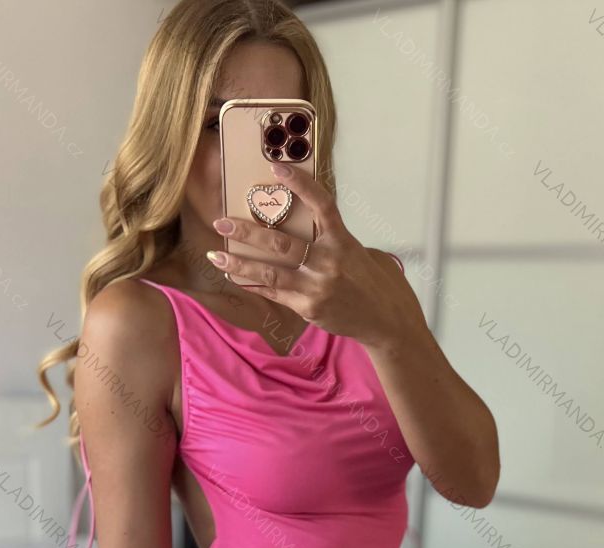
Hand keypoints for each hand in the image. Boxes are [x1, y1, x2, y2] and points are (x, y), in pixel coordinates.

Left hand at [207, 162, 425, 353]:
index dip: (300, 185)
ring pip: (270, 271)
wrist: (387, 322)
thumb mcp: (361, 253)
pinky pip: (275, 293)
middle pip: (281, 242)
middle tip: (222, 222)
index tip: (277, 168)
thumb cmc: (375, 284)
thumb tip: (307, 228)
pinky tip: (236, 278)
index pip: (321, 204)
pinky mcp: (309, 308)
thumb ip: (335, 240)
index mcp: (343, 241)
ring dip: (239, 263)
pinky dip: (254, 285)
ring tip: (216, 255)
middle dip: (247, 232)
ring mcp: (317, 287)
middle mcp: (329, 262)